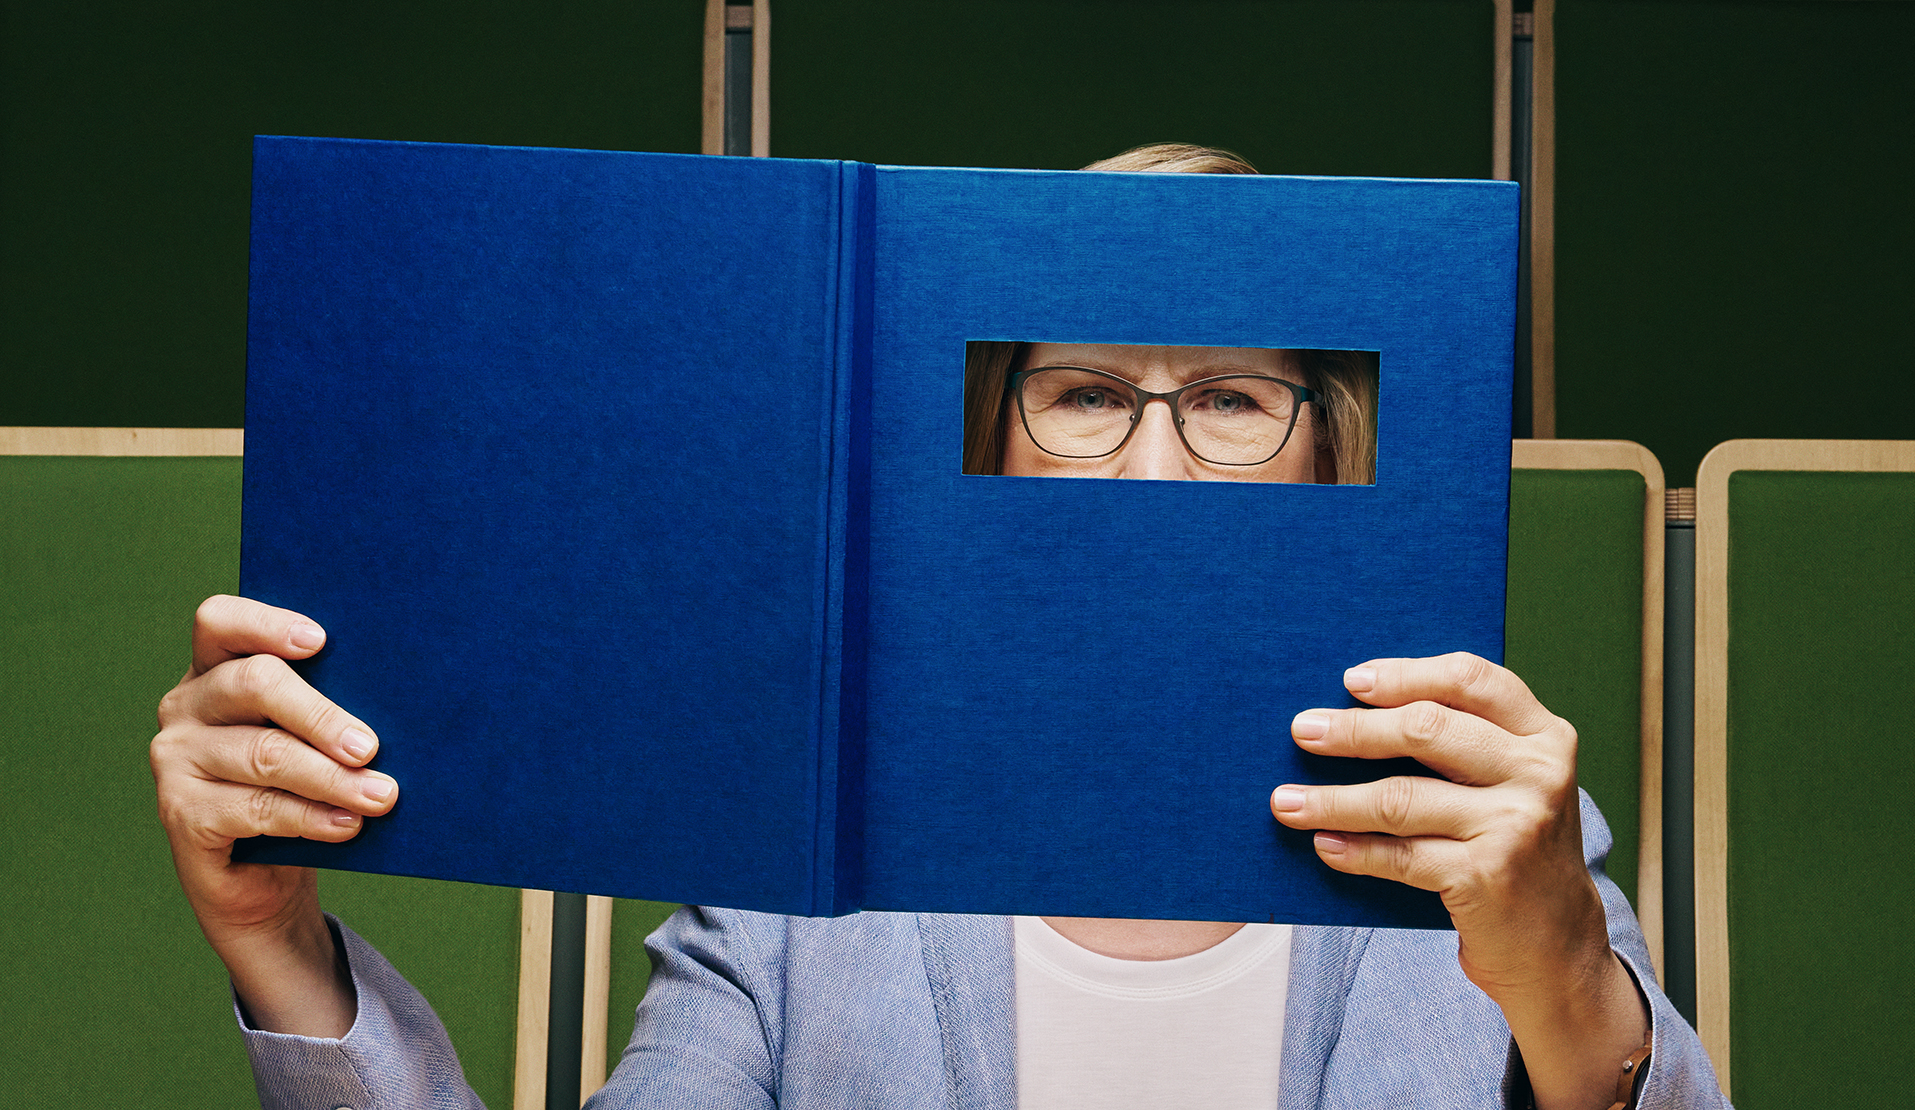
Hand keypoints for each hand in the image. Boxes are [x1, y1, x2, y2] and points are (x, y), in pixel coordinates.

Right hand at [150, 595, 393, 1035]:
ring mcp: (175, 758)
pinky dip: (310, 817)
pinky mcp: (180, 813)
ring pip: (264, 754)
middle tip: (371, 747)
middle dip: (322, 715)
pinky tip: (347, 825)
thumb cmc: (302, 787)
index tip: (322, 642)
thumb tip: (404, 699)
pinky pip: (254, 808)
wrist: (264, 876)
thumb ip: (334, 705)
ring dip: (332, 777)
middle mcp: (186, 704)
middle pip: (253, 683)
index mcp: (216, 667)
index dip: (267, 623)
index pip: (220, 621)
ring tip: (382, 796)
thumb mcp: (314, 738)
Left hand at [1268, 653, 1647, 1109]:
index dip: (1406, 675)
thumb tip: (1351, 711)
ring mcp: (1516, 826)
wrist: (1556, 944)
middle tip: (1302, 732)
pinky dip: (1355, 850)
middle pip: (1426, 731)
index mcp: (1543, 735)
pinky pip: (1401, 856)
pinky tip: (1324, 845)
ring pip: (1401, 798)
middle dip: (1355, 730)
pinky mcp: (1488, 876)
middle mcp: (1537, 774)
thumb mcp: (1509, 784)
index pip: (1471, 680)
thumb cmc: (1511, 846)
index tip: (1351, 680)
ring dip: (1333, 800)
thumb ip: (1462, 743)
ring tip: (1286, 802)